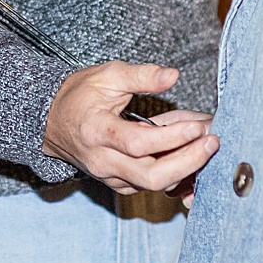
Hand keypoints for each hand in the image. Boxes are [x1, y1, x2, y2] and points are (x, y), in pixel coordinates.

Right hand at [43, 62, 219, 194]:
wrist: (51, 121)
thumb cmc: (80, 95)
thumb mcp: (107, 75)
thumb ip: (141, 75)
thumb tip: (172, 75)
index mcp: (98, 131)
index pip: (139, 143)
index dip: (171, 137)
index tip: (196, 126)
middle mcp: (103, 160)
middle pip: (150, 176)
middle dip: (187, 163)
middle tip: (212, 144)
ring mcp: (110, 176)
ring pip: (153, 185)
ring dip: (185, 169)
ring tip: (206, 147)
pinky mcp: (118, 183)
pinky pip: (149, 186)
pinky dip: (173, 175)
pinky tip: (191, 158)